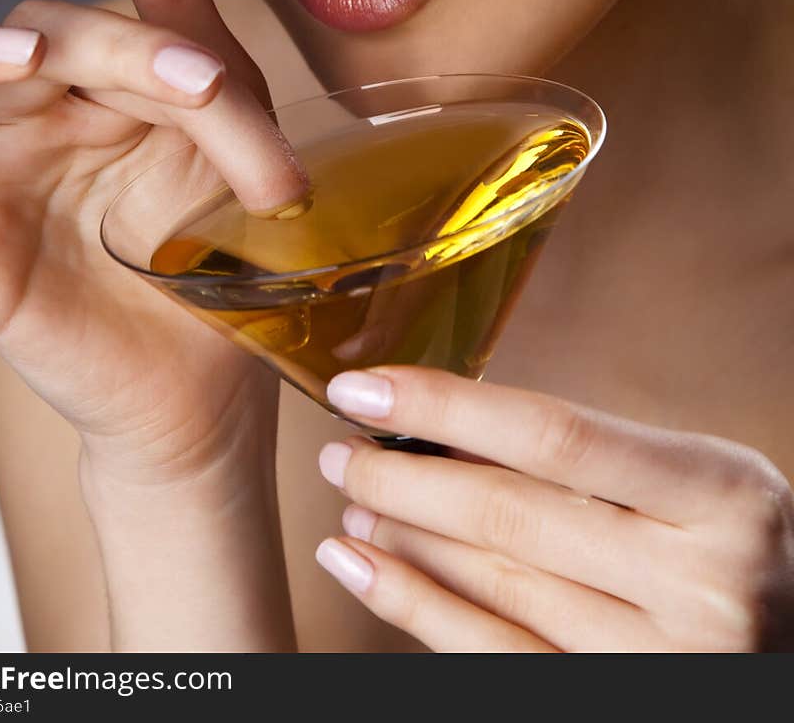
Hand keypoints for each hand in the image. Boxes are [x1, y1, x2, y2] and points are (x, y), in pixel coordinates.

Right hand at [0, 0, 309, 487]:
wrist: (203, 377)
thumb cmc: (204, 242)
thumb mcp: (206, 109)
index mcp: (70, 85)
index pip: (87, 30)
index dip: (156, 49)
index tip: (225, 92)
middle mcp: (12, 123)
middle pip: (12, 45)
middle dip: (103, 53)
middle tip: (192, 82)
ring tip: (13, 55)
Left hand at [314, 367, 793, 651]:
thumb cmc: (733, 542)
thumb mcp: (699, 476)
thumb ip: (594, 453)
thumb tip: (444, 420)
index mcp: (721, 495)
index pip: (556, 436)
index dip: (447, 408)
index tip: (367, 388)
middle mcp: (699, 584)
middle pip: (511, 517)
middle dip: (404, 477)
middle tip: (344, 446)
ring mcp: (661, 663)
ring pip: (496, 590)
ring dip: (403, 541)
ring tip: (352, 501)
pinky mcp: (618, 708)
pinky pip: (494, 660)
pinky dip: (417, 611)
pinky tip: (366, 572)